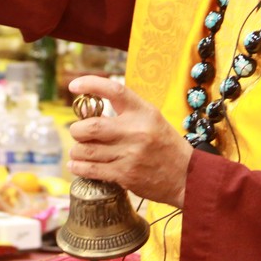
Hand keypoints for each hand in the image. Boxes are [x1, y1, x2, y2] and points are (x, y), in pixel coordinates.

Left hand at [67, 76, 192, 207]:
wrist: (186, 176)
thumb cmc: (165, 144)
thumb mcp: (152, 119)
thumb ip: (126, 112)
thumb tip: (91, 110)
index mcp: (144, 112)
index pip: (114, 90)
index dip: (91, 84)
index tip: (74, 86)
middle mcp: (136, 131)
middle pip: (91, 126)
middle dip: (76, 129)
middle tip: (78, 132)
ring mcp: (130, 154)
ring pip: (86, 150)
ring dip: (76, 151)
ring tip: (78, 151)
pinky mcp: (125, 175)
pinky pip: (91, 169)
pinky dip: (78, 167)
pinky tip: (77, 165)